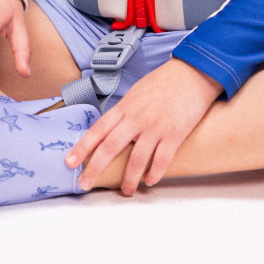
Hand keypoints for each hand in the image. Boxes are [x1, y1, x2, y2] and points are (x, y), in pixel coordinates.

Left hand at [66, 59, 221, 195]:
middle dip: (95, 168)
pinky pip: (162, 159)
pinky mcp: (175, 133)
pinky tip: (150, 180)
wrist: (193, 73)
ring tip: (127, 190)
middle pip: (110, 147)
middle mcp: (137, 117)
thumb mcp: (137, 92)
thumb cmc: (164, 82)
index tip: (70, 162)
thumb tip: (113, 129)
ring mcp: (155, 126)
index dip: (82, 147)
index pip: (98, 129)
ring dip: (129, 179)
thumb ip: (125, 111)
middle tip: (85, 184)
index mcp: (125, 106)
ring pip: (136, 159)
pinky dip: (154, 173)